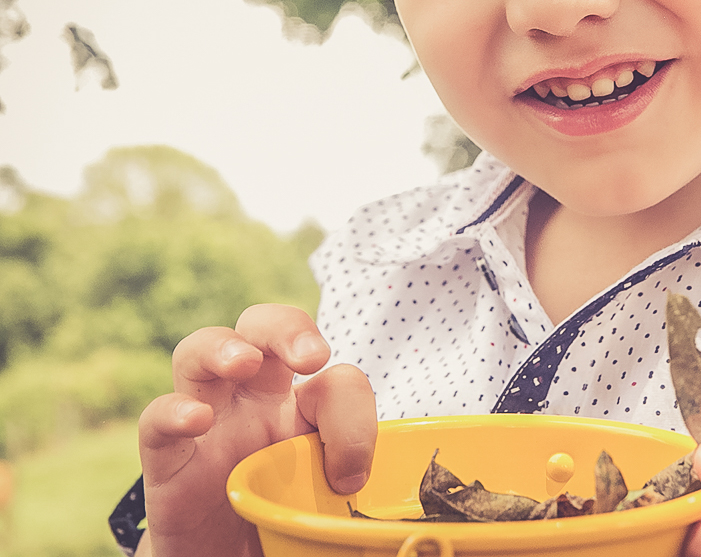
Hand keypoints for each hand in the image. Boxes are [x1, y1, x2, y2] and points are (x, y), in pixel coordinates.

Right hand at [137, 304, 376, 556]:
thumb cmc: (286, 526)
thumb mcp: (332, 505)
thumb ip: (358, 492)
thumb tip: (393, 519)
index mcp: (305, 408)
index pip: (337, 381)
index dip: (352, 417)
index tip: (351, 475)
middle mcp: (254, 402)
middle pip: (263, 327)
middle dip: (286, 326)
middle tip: (311, 354)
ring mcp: (207, 425)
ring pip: (199, 351)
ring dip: (222, 347)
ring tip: (242, 361)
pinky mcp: (167, 463)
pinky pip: (155, 422)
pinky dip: (172, 411)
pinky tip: (195, 420)